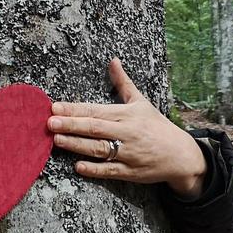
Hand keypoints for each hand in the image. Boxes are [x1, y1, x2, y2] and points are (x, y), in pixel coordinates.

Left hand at [47, 58, 206, 198]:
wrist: (182, 155)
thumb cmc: (156, 126)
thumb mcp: (141, 102)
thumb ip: (123, 83)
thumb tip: (113, 61)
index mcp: (127, 114)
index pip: (96, 110)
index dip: (75, 109)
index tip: (55, 107)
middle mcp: (127, 133)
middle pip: (95, 128)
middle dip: (71, 125)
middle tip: (50, 122)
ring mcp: (129, 154)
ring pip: (99, 149)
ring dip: (77, 145)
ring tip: (57, 140)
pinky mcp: (130, 172)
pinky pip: (110, 170)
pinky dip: (94, 169)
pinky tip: (78, 166)